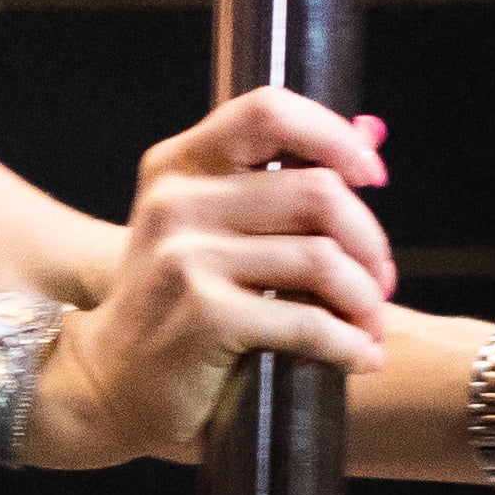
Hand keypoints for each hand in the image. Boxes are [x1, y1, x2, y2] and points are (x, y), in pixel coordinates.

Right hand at [32, 90, 398, 465]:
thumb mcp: (211, 229)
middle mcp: (175, 202)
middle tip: (382, 280)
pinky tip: (359, 356)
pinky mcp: (203, 315)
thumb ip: (281, 181)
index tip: (371, 176)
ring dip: (364, 299)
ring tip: (371, 324)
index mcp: (178, 166)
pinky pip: (307, 321)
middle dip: (369, 241)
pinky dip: (348, 343)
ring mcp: (185, 258)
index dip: (333, 136)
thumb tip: (372, 131)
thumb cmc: (176, 303)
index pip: (269, 112)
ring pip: (322, 259)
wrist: (112, 382)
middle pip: (317, 191)